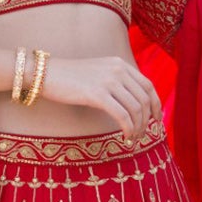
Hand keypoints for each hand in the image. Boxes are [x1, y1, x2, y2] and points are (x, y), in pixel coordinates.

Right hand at [40, 55, 161, 137]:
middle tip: (142, 134)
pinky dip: (128, 129)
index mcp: (120, 64)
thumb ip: (115, 81)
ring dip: (137, 127)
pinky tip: (125, 137)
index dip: (155, 104)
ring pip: (135, 109)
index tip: (155, 119)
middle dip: (147, 120)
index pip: (147, 85)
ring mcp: (108, 81)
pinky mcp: (98, 94)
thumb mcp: (98, 72)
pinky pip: (122, 115)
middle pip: (144, 99)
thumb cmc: (69, 77)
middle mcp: (118, 70)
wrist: (46, 73)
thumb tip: (131, 102)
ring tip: (132, 138)